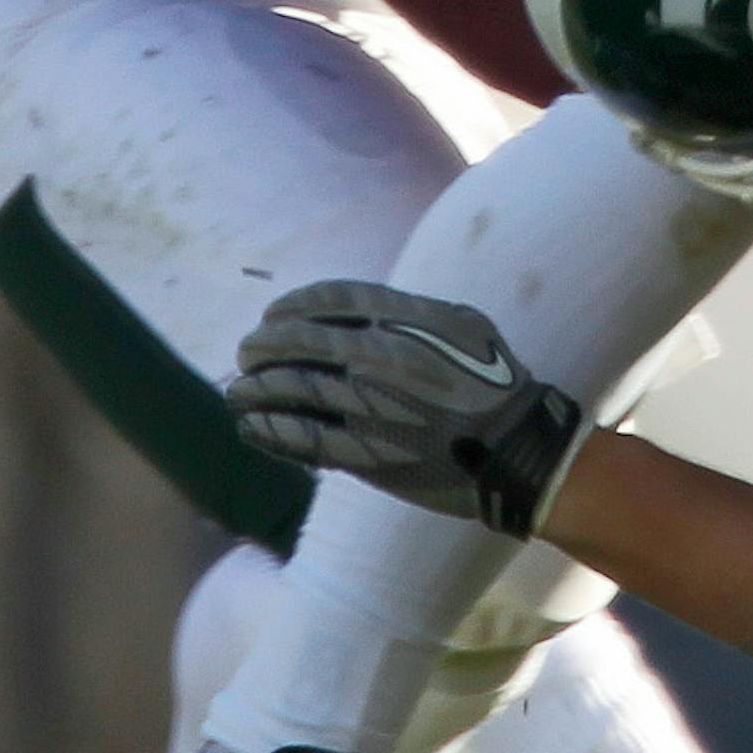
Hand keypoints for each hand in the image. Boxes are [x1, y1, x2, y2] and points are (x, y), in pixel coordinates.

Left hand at [229, 280, 585, 540]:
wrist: (514, 450)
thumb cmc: (493, 381)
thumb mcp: (463, 323)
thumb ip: (411, 309)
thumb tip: (366, 306)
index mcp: (404, 320)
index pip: (328, 299)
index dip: (291, 305)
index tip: (272, 314)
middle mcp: (380, 357)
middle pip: (297, 342)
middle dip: (262, 346)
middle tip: (247, 352)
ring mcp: (369, 407)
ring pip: (292, 391)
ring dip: (255, 389)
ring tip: (238, 391)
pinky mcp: (365, 454)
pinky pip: (303, 439)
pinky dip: (270, 431)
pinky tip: (252, 426)